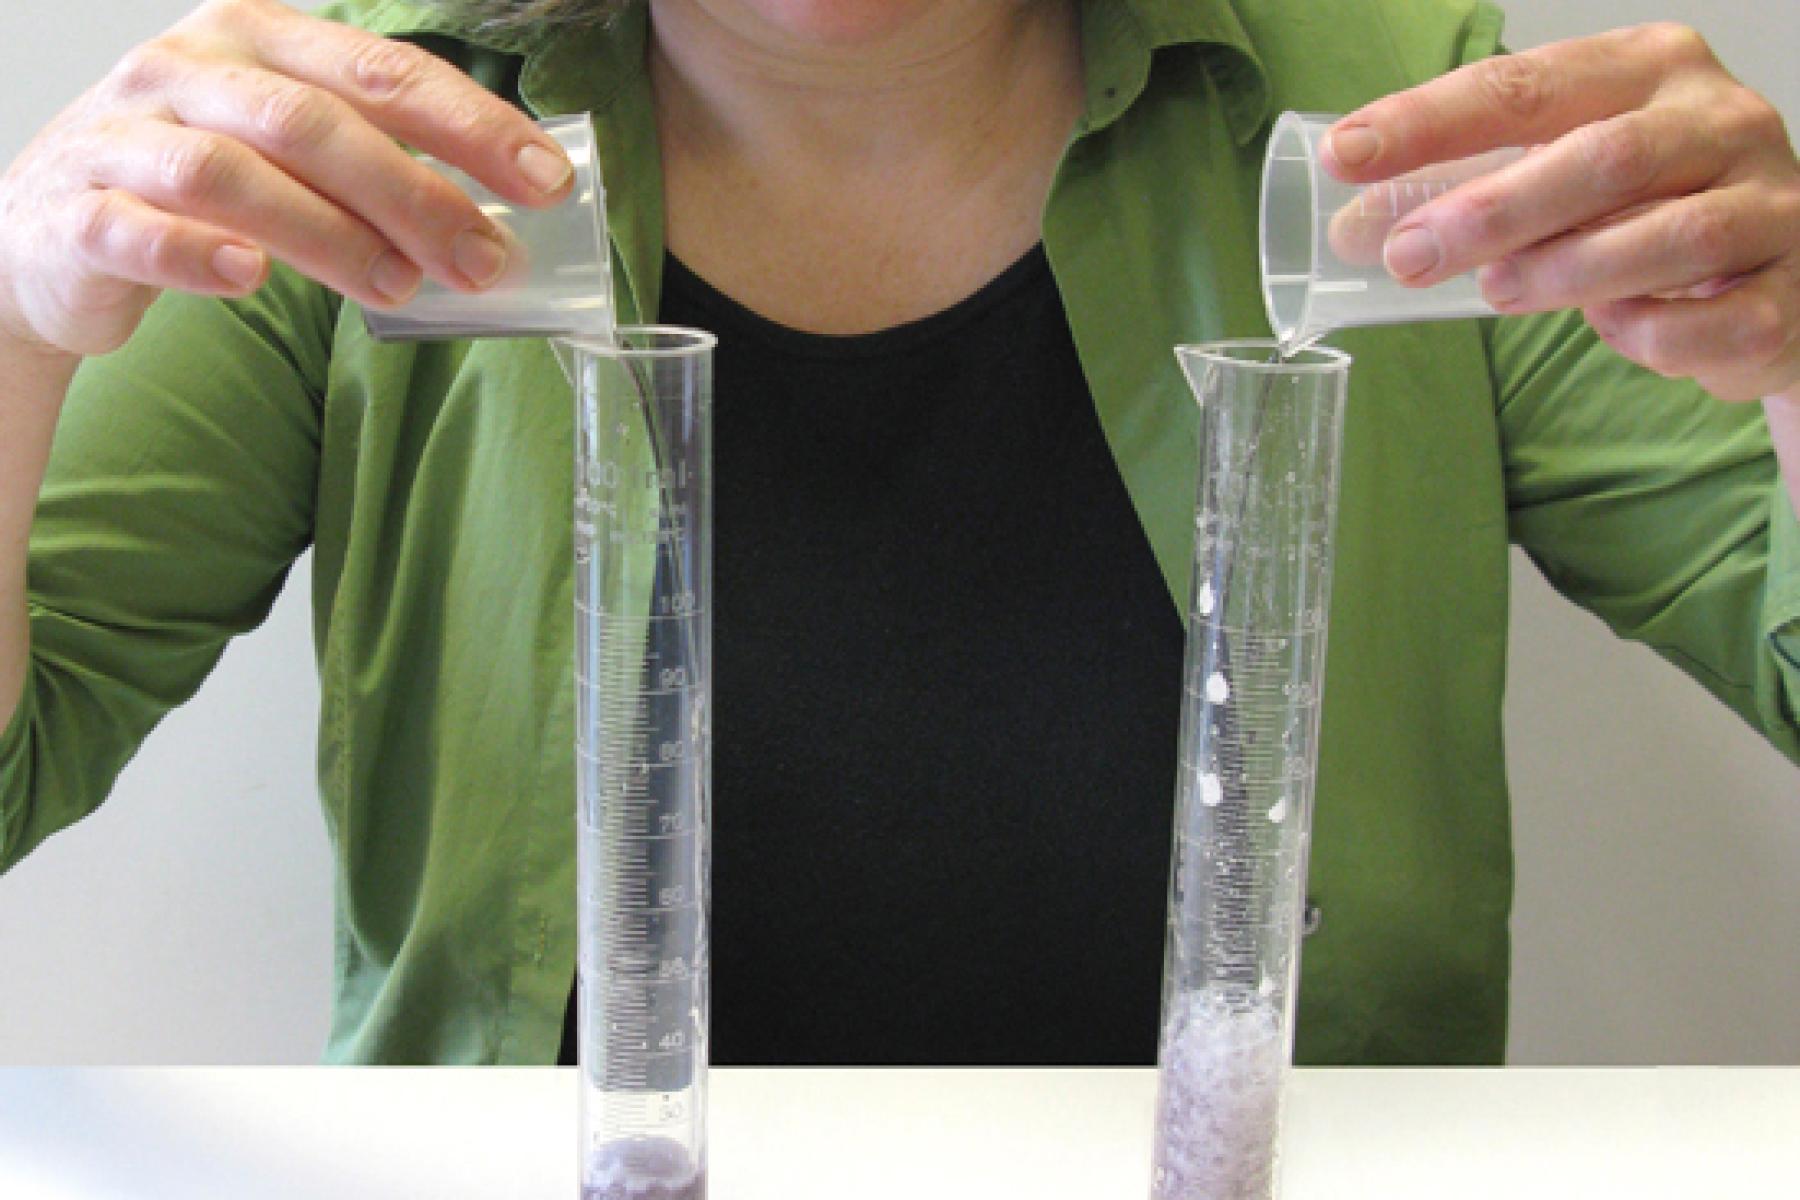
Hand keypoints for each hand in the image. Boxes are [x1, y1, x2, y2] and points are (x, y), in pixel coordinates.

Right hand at [0, 0, 574, 359]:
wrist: (51, 232)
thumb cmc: (199, 188)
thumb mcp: (290, 151)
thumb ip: (378, 168)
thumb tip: (495, 225)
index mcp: (258, 42)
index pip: (383, 71)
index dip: (471, 125)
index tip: (546, 180)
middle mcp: (189, 71)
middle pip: (313, 122)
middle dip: (413, 191)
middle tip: (483, 260)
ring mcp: (125, 137)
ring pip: (232, 173)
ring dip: (327, 234)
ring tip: (399, 285)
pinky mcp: (78, 212)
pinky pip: (137, 230)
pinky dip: (198, 255)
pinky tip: (253, 279)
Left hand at [1322, 23, 1799, 404]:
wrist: (1783, 277)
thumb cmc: (1649, 210)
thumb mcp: (1559, 180)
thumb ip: (1465, 194)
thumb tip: (1346, 231)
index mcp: (1650, 70)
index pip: (1527, 85)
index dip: (1431, 120)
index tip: (1348, 153)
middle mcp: (1722, 121)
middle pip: (1603, 157)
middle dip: (1492, 210)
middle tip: (1408, 255)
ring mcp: (1771, 205)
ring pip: (1669, 237)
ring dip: (1565, 272)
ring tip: (1494, 294)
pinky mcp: (1792, 294)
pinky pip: (1714, 322)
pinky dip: (1649, 333)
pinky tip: (1612, 329)